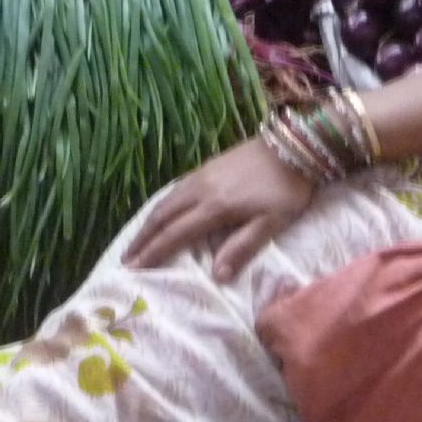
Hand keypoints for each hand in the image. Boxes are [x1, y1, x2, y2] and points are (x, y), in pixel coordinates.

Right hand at [122, 137, 315, 278]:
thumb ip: (242, 248)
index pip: (176, 234)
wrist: (295, 145)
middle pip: (162, 216)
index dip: (154, 252)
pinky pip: (174, 190)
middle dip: (142, 239)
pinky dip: (161, 206)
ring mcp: (201, 175)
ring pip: (165, 200)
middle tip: (125, 259)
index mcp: (215, 207)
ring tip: (136, 241)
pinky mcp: (207, 166)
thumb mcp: (271, 223)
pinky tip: (160, 214)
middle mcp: (200, 189)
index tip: (135, 269)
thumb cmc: (288, 189)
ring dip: (148, 222)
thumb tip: (217, 276)